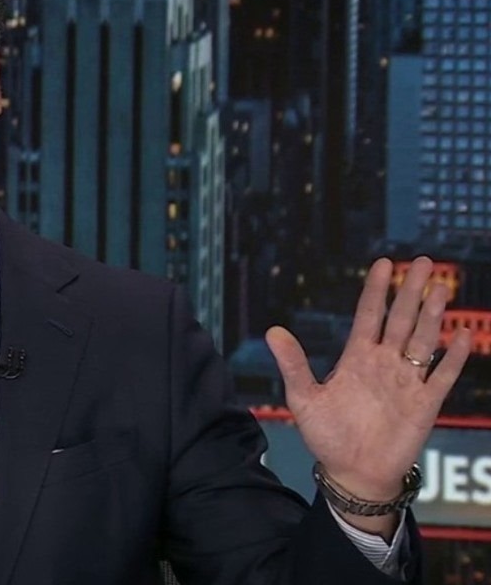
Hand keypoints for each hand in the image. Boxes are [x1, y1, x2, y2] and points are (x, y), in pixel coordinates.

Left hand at [265, 257, 471, 534]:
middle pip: (400, 319)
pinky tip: (462, 335)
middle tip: (420, 262)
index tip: (383, 263)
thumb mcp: (303, 398)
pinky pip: (442, 376)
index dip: (375, 290)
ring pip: (423, 340)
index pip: (368, 315)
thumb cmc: (327, 436)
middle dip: (409, 291)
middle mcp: (383, 363)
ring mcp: (406, 381)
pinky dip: (454, 357)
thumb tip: (273, 331)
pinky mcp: (424, 403)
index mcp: (355, 358)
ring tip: (440, 287)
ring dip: (432, 315)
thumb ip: (293, 364)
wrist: (352, 473)